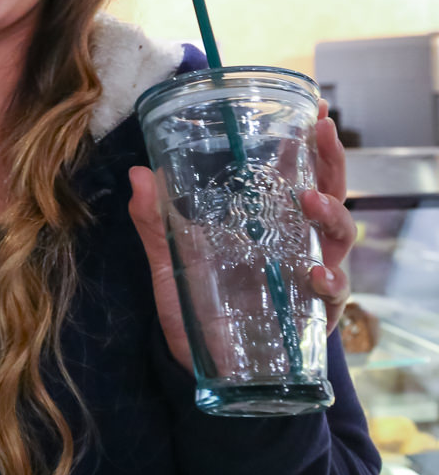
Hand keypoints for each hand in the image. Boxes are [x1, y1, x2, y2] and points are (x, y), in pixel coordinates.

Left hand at [128, 100, 355, 372]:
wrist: (201, 366)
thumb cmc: (193, 306)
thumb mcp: (168, 260)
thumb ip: (155, 222)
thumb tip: (137, 173)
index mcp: (263, 221)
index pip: (293, 173)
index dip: (307, 142)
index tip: (312, 108)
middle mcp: (292, 243)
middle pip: (327, 193)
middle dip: (330, 161)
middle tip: (321, 133)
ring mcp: (306, 276)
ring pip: (337, 236)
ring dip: (330, 213)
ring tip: (308, 201)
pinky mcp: (311, 315)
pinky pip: (333, 294)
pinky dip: (330, 281)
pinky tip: (315, 274)